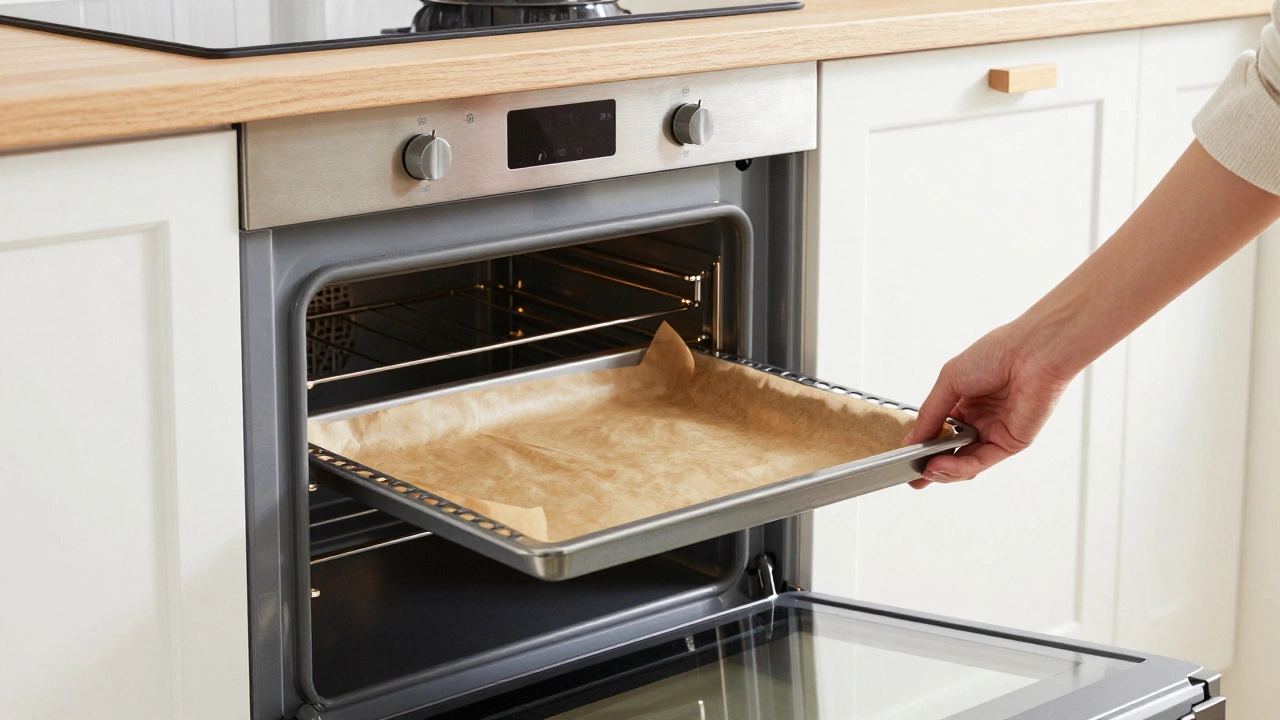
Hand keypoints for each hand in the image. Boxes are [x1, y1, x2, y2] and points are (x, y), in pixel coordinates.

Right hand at [900, 323, 1074, 488]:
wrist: (1032, 352)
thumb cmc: (996, 354)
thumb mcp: (949, 381)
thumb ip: (929, 414)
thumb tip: (910, 440)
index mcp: (965, 401)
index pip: (939, 431)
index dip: (923, 445)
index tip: (904, 458)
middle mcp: (980, 418)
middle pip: (951, 451)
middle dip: (930, 466)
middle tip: (912, 476)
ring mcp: (995, 432)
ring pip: (965, 462)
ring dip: (944, 470)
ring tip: (925, 471)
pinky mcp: (1011, 443)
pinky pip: (981, 461)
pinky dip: (960, 468)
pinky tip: (940, 466)